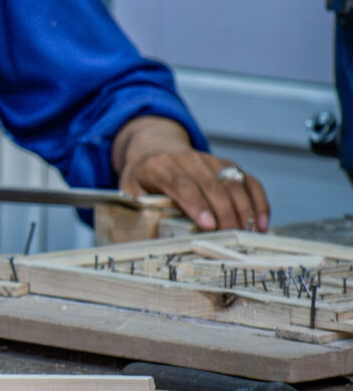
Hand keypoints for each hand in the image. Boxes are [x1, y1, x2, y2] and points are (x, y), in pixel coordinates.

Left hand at [114, 116, 267, 231]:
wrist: (156, 148)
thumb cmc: (143, 177)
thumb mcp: (130, 190)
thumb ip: (135, 211)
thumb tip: (134, 243)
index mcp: (159, 166)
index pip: (181, 184)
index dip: (196, 204)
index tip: (208, 225)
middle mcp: (187, 159)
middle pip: (212, 187)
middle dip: (224, 215)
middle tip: (231, 239)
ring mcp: (210, 160)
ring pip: (234, 185)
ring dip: (244, 211)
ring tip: (248, 236)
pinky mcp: (228, 164)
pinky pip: (249, 182)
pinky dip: (259, 202)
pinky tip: (260, 223)